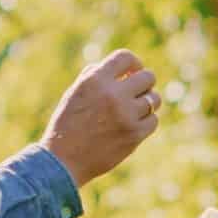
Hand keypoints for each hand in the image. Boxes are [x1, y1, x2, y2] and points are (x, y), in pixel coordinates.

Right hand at [42, 48, 159, 186]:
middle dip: (144, 83)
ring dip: (148, 102)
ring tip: (136, 109)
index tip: (132, 73)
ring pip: (154, 99)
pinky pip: (153, 121)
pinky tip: (134, 125)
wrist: (63, 160)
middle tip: (136, 93)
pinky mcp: (134, 135)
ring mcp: (126, 115)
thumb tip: (122, 68)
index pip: (126, 57)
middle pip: (148, 77)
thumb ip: (95, 76)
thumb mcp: (75, 93)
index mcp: (95, 80)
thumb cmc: (67, 125)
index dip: (133, 64)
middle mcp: (113, 94)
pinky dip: (146, 122)